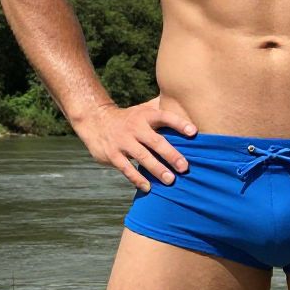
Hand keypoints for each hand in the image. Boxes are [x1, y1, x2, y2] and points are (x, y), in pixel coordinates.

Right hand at [79, 97, 196, 191]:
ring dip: (157, 169)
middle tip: (184, 167)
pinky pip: (126, 168)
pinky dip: (137, 178)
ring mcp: (123, 142)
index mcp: (145, 116)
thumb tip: (185, 101)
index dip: (179, 123)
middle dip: (171, 154)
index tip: (194, 132)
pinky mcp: (113, 155)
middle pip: (155, 141)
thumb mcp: (143, 109)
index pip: (165, 117)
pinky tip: (148, 187)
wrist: (95, 120)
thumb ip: (161, 107)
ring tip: (170, 180)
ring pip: (142, 157)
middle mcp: (135, 127)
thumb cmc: (129, 118)